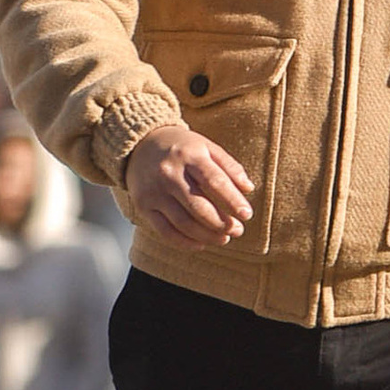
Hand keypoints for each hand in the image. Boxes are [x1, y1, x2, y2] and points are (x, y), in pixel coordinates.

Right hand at [124, 122, 254, 245]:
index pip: (214, 181)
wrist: (140, 144)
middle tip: (238, 230)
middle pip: (198, 206)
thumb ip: (230, 167)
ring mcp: (154, 191)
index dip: (232, 200)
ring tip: (224, 238)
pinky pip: (165, 231)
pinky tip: (201, 244)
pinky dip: (185, 242)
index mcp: (189, 155)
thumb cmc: (182, 148)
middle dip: (221, 223)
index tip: (247, 215)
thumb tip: (249, 189)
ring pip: (183, 222)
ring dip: (207, 236)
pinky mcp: (143, 206)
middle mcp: (169, 174)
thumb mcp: (207, 147)